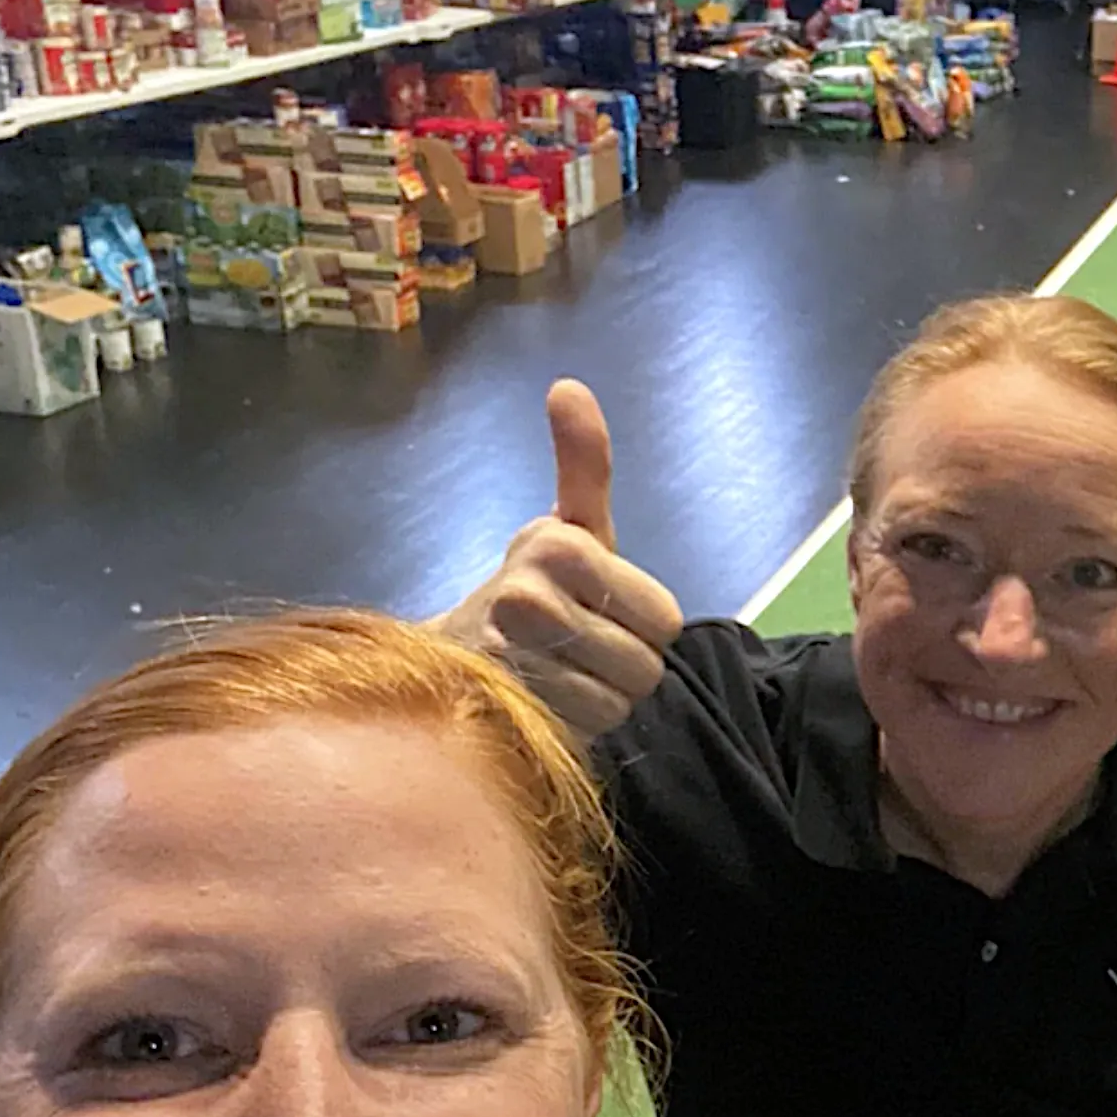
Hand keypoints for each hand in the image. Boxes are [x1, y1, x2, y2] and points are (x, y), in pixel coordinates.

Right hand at [432, 380, 684, 740]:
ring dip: (598, 699)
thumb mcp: (571, 529)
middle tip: (575, 649)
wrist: (451, 660)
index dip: (642, 626)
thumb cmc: (534, 591)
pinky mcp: (505, 708)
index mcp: (557, 545)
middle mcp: (529, 594)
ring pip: (619, 702)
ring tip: (556, 675)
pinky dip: (573, 726)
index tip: (597, 611)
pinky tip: (541, 704)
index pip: (666, 619)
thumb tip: (568, 386)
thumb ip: (583, 465)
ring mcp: (513, 655)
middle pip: (646, 665)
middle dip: (621, 666)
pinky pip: (588, 731)